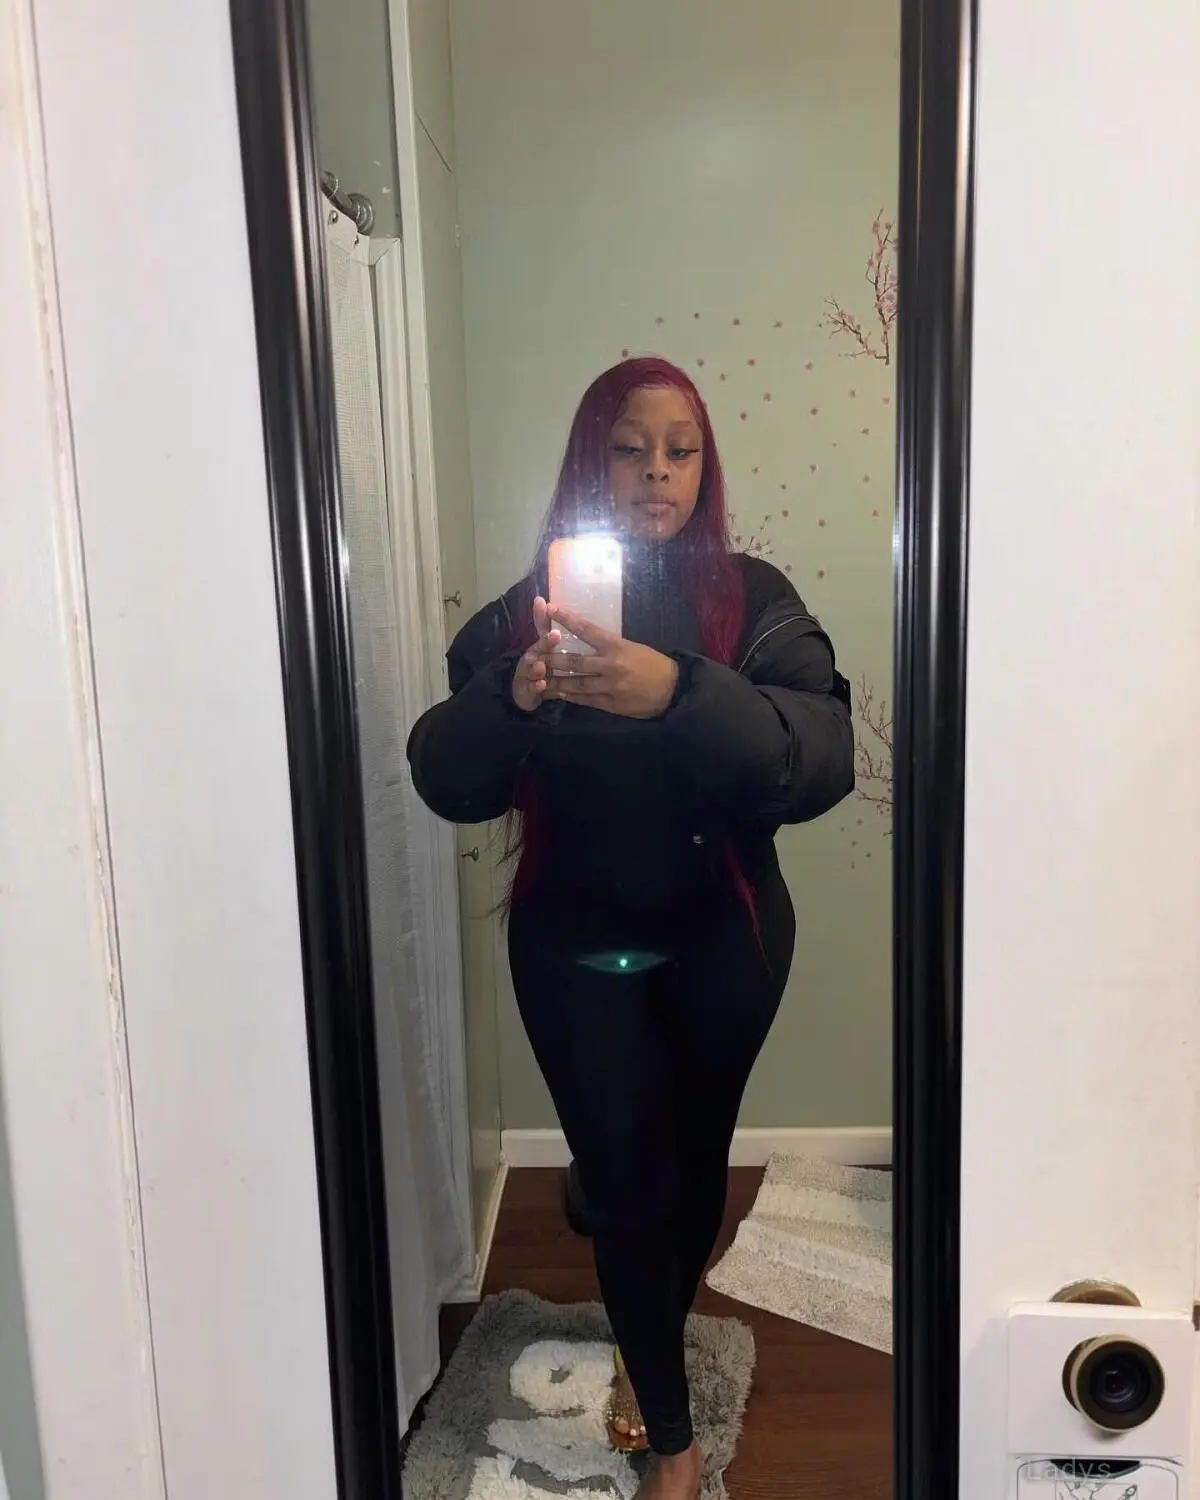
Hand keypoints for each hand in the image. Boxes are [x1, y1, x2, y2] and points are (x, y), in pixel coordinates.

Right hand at [511, 596, 561, 712]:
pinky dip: (537, 687)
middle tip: (555, 635)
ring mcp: (528, 674)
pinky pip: (532, 689)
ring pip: (532, 670)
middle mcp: (531, 656)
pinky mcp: (527, 691)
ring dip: (537, 668)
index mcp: (539, 644)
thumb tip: (543, 598)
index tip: (542, 602)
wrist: (522, 690)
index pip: (541, 627)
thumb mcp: (544, 645)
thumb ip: (544, 623)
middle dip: (545, 642)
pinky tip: (542, 685)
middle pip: (537, 649)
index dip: (541, 615)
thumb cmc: (540, 664)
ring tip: (541, 667)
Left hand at [544, 606, 679, 719]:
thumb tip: (589, 639)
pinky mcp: (611, 704)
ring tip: (537, 679)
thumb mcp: (633, 647)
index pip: (587, 629)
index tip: (551, 609)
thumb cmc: (654, 664)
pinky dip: (570, 696)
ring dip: (555, 682)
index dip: (567, 619)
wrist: (672, 690)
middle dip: (551, 659)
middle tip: (532, 657)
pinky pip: (585, 700)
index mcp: (617, 646)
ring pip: (576, 684)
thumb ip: (610, 646)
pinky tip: (557, 693)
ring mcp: (610, 686)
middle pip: (574, 662)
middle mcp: (610, 665)